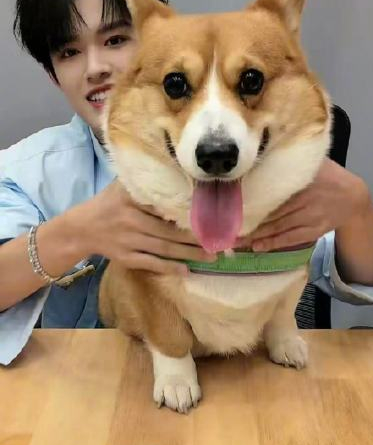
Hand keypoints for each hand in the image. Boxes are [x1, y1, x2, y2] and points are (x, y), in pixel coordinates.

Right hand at [81, 179, 215, 274]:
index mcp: (132, 200)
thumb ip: (146, 184)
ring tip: (211, 256)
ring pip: (164, 249)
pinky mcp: (127, 258)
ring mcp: (129, 241)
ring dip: (189, 253)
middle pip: (169, 231)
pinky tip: (187, 270)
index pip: (163, 205)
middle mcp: (131, 220)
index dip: (186, 211)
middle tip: (218, 240)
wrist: (82, 228)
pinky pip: (151, 263)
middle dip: (195, 237)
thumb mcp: (122, 187)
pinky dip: (169, 267)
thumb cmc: (108, 203)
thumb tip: (178, 175)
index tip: (209, 215)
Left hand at [237, 158, 369, 251]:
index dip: (251, 197)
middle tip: (225, 227)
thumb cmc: (327, 176)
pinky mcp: (314, 231)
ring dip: (256, 235)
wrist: (353, 197)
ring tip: (235, 240)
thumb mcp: (313, 162)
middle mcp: (305, 199)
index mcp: (301, 180)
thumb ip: (290, 157)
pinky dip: (274, 243)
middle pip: (271, 211)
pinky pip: (291, 238)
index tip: (231, 203)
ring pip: (278, 227)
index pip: (272, 189)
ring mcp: (310, 217)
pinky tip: (257, 247)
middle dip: (247, 220)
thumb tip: (265, 145)